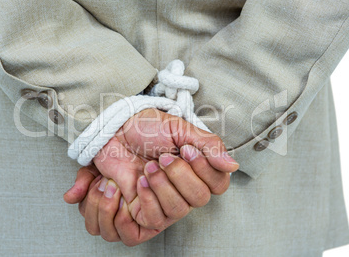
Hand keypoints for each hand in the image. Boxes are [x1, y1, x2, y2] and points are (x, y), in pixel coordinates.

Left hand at [77, 108, 238, 204]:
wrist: (115, 132)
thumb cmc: (147, 129)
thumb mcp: (179, 128)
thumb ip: (208, 145)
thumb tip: (233, 165)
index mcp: (198, 169)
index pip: (218, 184)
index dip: (204, 169)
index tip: (186, 150)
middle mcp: (185, 189)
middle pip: (199, 199)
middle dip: (178, 176)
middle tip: (162, 158)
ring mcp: (165, 201)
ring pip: (177, 211)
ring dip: (161, 186)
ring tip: (147, 167)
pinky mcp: (144, 210)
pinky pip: (154, 221)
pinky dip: (147, 199)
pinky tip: (139, 181)